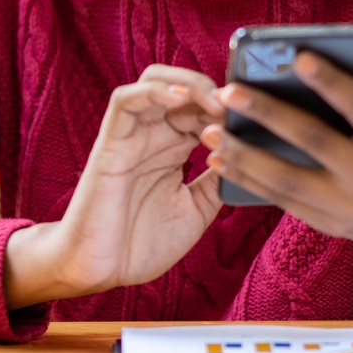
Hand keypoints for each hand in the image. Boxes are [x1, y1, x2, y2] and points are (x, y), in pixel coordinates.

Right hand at [3, 65, 225, 308]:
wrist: (101, 271)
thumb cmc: (141, 244)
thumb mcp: (196, 209)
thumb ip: (216, 180)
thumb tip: (248, 156)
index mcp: (174, 149)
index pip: (202, 107)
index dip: (227, 106)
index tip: (251, 117)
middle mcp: (153, 136)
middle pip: (182, 86)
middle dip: (213, 90)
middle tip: (236, 107)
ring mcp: (131, 136)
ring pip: (154, 81)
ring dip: (187, 83)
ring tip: (212, 101)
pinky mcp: (111, 143)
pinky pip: (125, 101)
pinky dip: (151, 90)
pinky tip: (178, 99)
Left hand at [201, 53, 352, 262]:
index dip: (330, 81)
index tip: (297, 57)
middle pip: (314, 140)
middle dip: (267, 113)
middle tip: (228, 91)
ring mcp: (349, 206)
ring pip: (287, 178)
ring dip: (242, 154)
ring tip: (208, 131)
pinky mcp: (327, 224)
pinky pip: (280, 200)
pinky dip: (246, 179)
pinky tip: (218, 159)